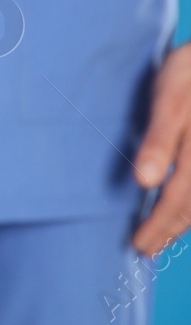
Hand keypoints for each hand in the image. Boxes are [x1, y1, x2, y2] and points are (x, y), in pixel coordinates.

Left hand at [134, 43, 190, 253]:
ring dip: (184, 221)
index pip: (177, 200)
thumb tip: (144, 182)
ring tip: (163, 237)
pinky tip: (183, 211)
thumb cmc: (188, 75)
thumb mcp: (169, 101)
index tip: (139, 244)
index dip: (159, 225)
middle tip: (146, 248)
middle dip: (169, 229)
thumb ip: (158, 142)